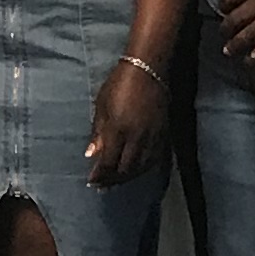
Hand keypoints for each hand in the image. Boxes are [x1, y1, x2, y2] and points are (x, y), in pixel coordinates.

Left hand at [85, 56, 171, 185]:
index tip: (92, 182)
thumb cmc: (118, 84)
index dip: (100, 175)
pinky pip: (153, 160)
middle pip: (125, 169)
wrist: (148, 70)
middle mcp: (137, 138)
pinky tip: (135, 170)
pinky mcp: (163, 135)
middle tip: (102, 185)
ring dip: (127, 177)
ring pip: (141, 167)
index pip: (108, 162)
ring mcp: (152, 138)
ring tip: (116, 180)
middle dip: (112, 180)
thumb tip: (91, 154)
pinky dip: (142, 169)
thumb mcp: (101, 106)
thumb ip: (98, 133)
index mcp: (118, 130)